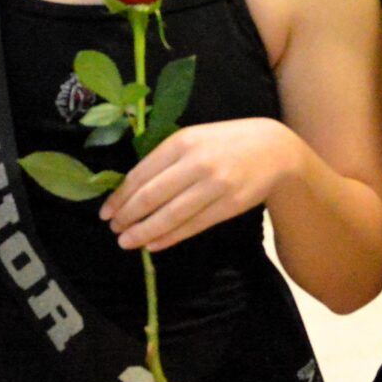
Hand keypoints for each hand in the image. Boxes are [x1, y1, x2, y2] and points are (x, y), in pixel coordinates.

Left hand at [100, 118, 299, 252]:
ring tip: (127, 242)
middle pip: (152, 196)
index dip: (120, 196)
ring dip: (144, 231)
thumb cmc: (227, 142)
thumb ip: (166, 158)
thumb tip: (132, 189)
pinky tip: (154, 244)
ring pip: (171, 215)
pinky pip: (193, 225)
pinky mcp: (229, 206)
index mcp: (183, 141)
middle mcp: (197, 163)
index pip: (142, 174)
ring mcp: (215, 186)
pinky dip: (170, 237)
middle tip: (114, 229)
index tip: (106, 211)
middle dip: (128, 216)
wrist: (275, 149)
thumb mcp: (195, 137)